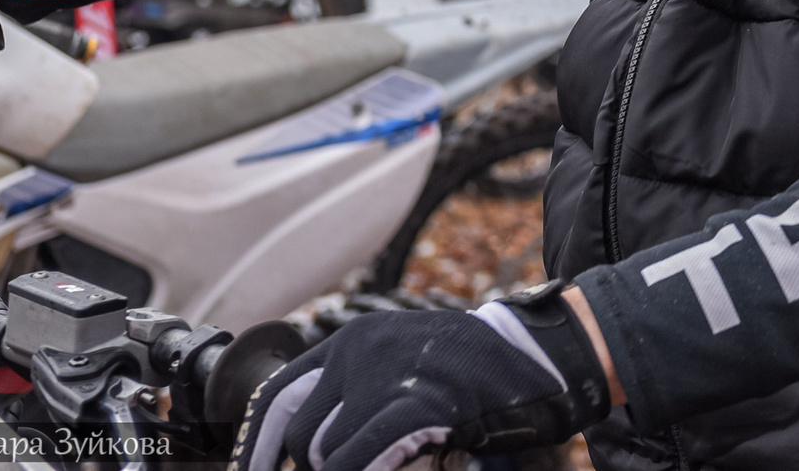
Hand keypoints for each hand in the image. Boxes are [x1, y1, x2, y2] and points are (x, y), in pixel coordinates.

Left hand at [236, 292, 611, 470]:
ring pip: (328, 453)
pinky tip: (393, 464)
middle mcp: (361, 349)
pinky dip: (363, 469)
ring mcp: (391, 374)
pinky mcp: (420, 402)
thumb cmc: (475, 375)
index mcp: (353, 339)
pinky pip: (361, 457)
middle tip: (345, 467)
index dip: (254, 450)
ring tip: (386, 457)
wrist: (543, 358)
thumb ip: (357, 395)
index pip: (275, 399)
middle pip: (301, 435)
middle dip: (312, 468)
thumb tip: (309, 449)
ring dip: (345, 468)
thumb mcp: (404, 367)